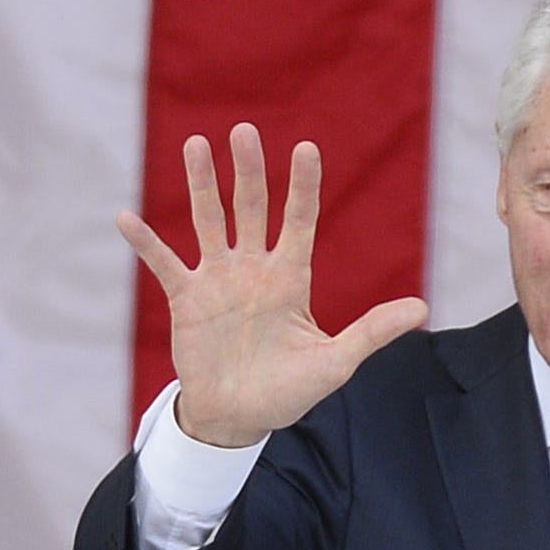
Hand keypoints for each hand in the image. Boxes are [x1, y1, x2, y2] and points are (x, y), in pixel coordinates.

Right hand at [117, 123, 427, 447]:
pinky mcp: (187, 299)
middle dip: (249, 171)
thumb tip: (422, 308)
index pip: (298, 222)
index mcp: (290, 278)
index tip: (307, 148)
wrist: (239, 418)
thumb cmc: (289, 392)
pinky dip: (146, 243)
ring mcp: (218, 280)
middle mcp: (253, 269)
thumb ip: (372, 331)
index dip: (302, 187)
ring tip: (196, 144)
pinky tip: (126, 218)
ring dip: (202, 184)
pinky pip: (165, 263)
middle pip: (251, 208)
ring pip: (208, 221)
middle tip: (244, 131)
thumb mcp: (336, 362)